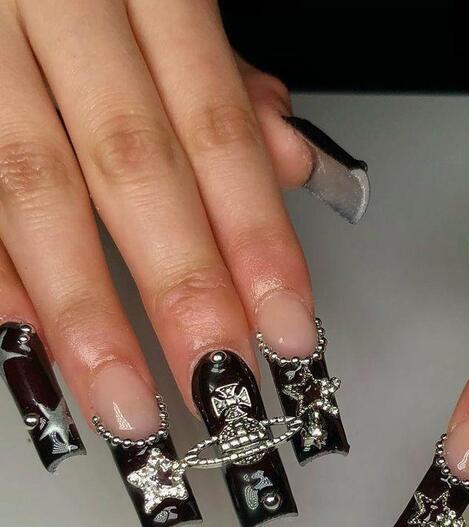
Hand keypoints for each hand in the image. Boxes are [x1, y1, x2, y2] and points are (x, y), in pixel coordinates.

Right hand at [0, 1, 363, 526]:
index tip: (287, 328)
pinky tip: (32, 349)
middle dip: (181, 287)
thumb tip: (291, 158)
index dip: (255, 236)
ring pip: (33, 188)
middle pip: (133, 166)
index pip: (216, 128)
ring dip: (85, 310)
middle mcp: (57, 9)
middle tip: (217, 379)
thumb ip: (222, 80)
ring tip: (126, 400)